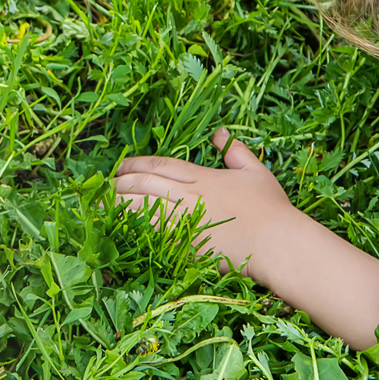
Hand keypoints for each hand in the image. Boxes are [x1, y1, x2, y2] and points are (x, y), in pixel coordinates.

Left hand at [114, 129, 296, 282]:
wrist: (279, 244)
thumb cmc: (272, 209)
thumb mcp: (255, 172)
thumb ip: (235, 152)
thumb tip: (221, 133)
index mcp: (201, 176)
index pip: (159, 166)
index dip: (135, 164)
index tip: (120, 167)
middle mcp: (188, 195)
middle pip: (144, 184)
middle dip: (120, 183)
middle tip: (103, 186)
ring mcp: (186, 220)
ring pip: (141, 207)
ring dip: (117, 205)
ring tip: (99, 206)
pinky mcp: (187, 245)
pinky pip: (152, 235)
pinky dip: (132, 231)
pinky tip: (117, 230)